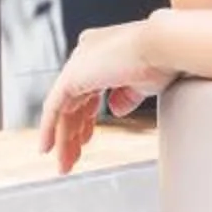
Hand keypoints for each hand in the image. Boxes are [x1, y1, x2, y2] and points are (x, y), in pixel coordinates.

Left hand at [36, 19, 179, 174]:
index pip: (87, 90)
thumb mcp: (143, 83)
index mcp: (102, 52)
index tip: (86, 137)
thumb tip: (115, 110)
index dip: (86, 117)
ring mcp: (78, 63)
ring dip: (64, 139)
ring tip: (65, 164)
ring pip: (63, 108)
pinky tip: (47, 148)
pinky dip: (49, 128)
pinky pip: (54, 107)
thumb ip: (126, 96)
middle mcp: (86, 55)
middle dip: (73, 132)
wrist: (163, 47)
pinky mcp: (72, 76)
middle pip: (74, 101)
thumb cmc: (162, 59)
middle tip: (72, 158)